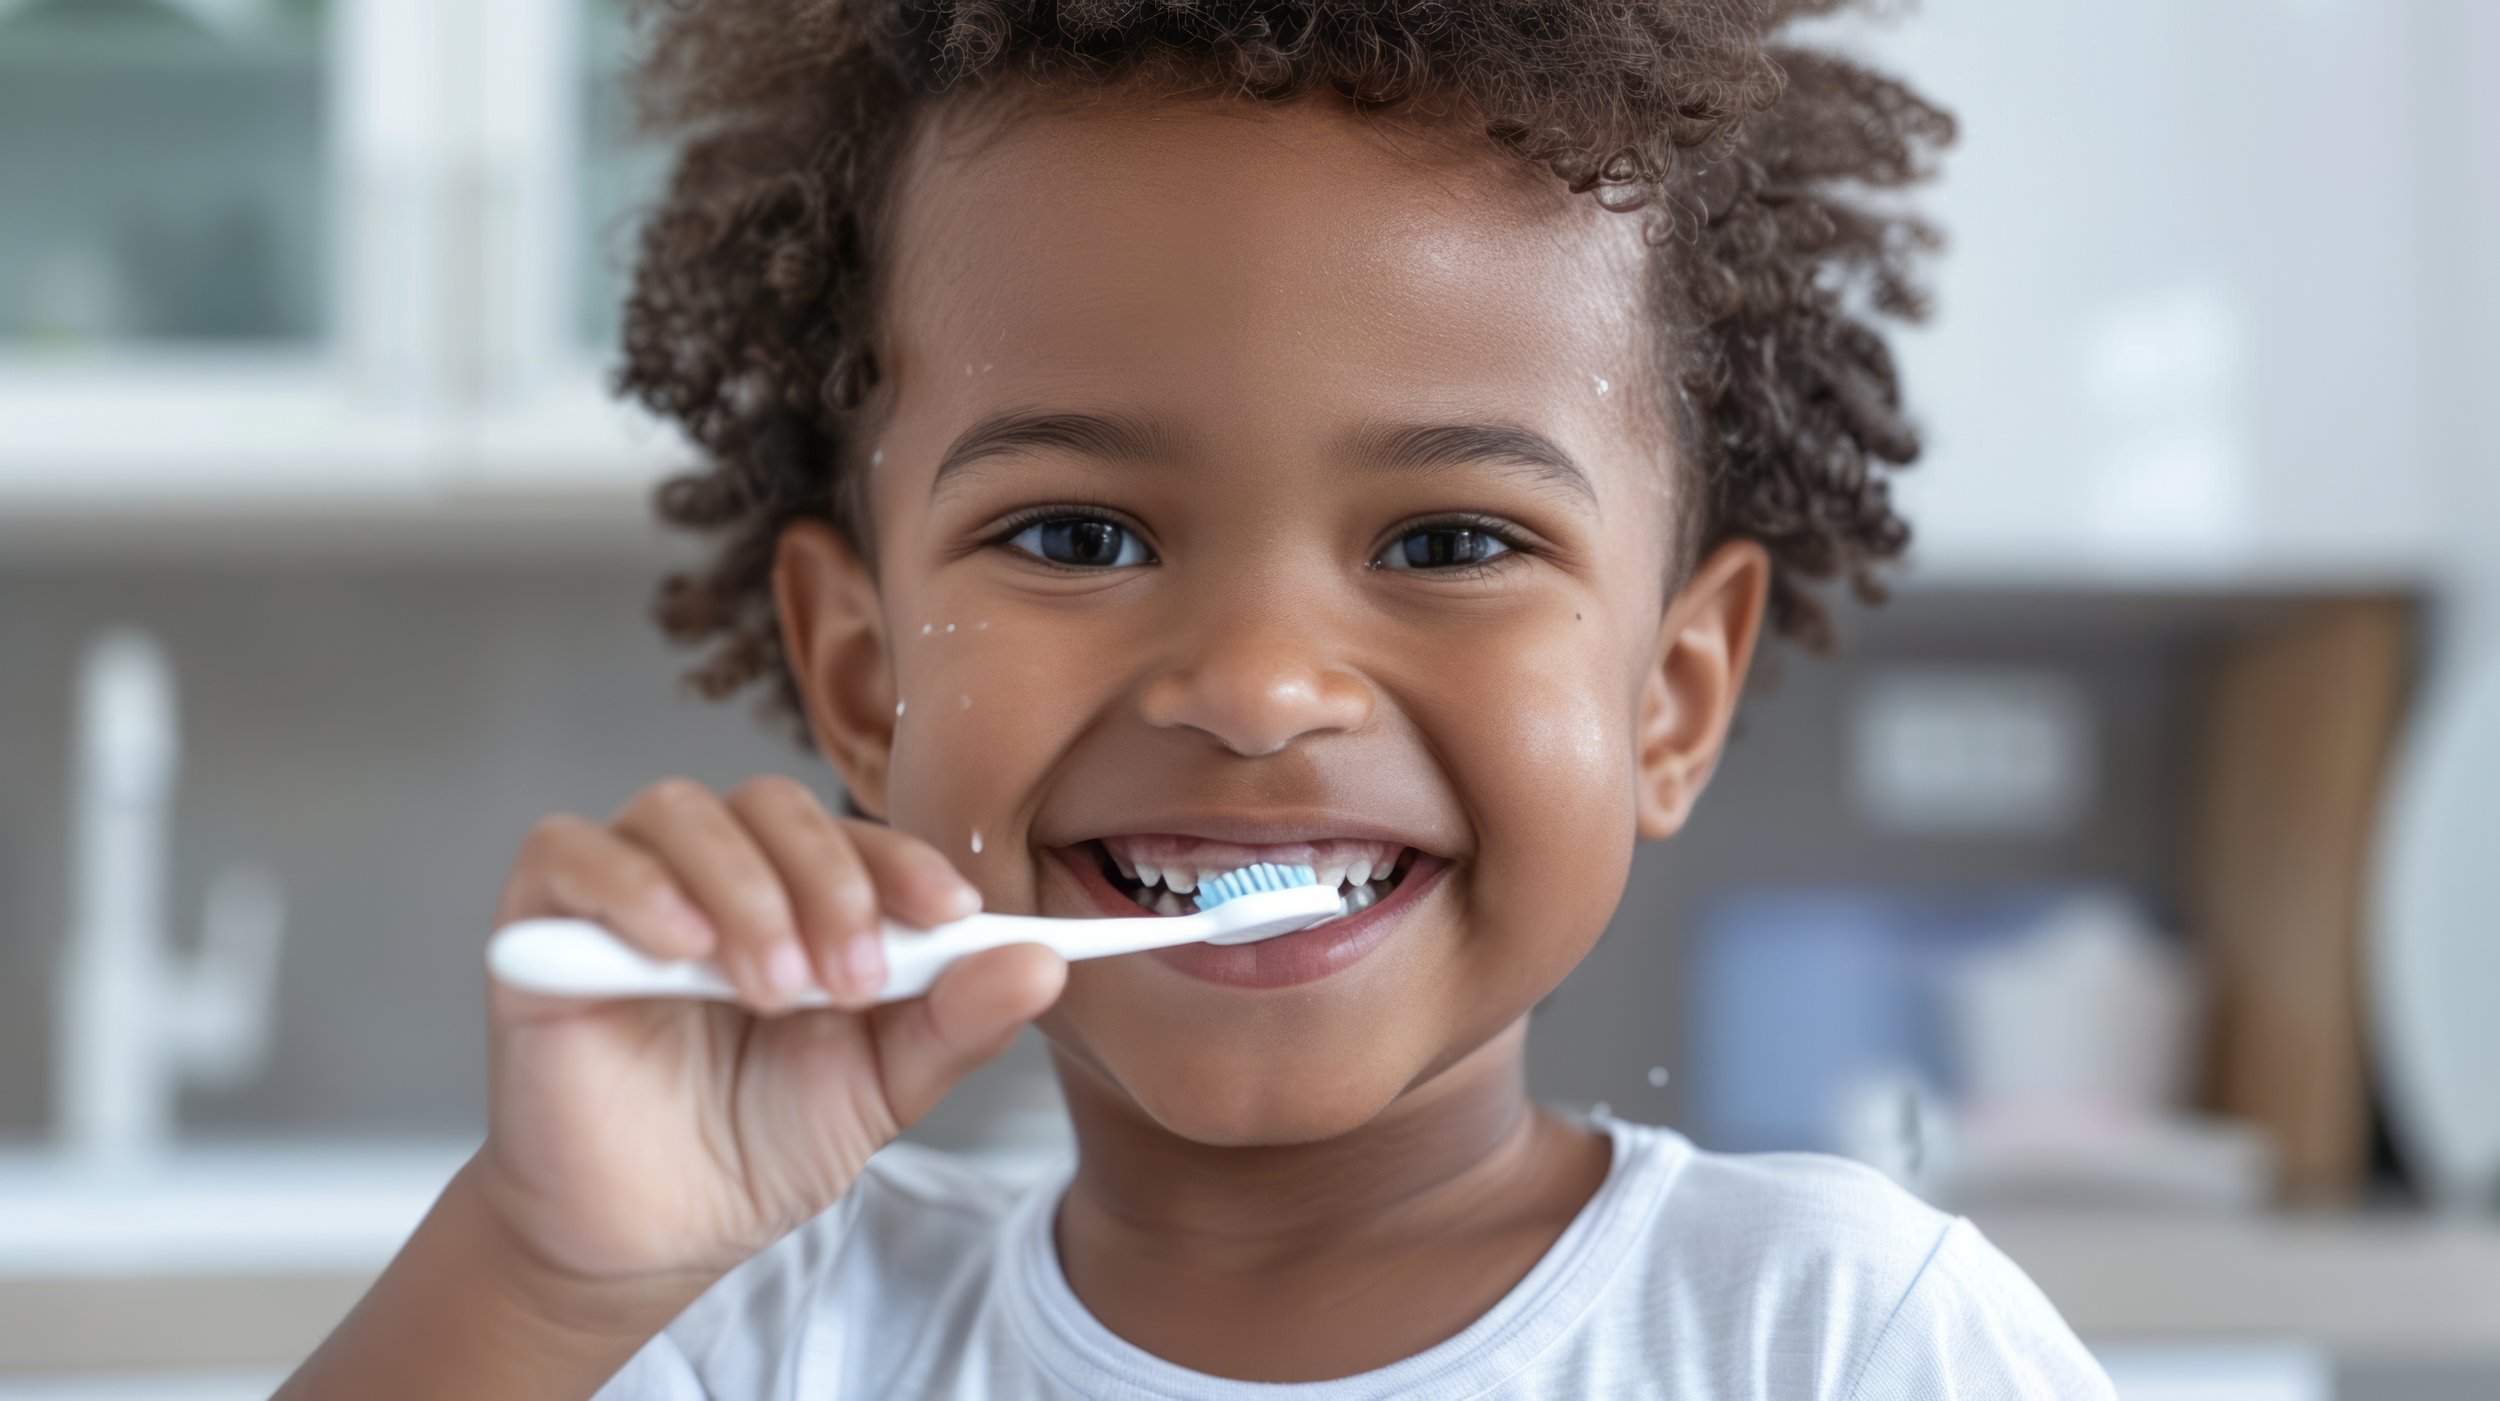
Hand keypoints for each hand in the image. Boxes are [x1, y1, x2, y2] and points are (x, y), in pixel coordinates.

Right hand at [471, 775, 1064, 1293]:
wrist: (650, 1238)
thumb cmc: (759, 1147)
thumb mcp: (879, 1090)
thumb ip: (955, 1023)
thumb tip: (1044, 963)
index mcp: (803, 894)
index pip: (859, 836)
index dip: (908, 862)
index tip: (954, 911)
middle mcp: (716, 870)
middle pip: (774, 806)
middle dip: (830, 884)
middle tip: (853, 981)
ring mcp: (626, 887)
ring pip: (681, 813)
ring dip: (745, 890)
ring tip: (773, 989)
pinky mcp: (540, 920)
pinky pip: (572, 851)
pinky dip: (633, 888)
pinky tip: (680, 950)